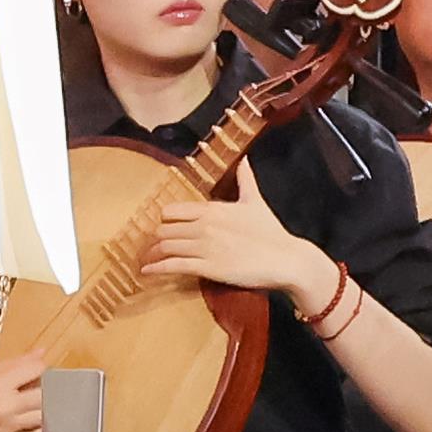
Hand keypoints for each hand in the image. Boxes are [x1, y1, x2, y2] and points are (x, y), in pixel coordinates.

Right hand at [0, 358, 51, 431]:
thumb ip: (18, 363)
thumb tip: (42, 352)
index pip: (36, 370)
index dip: (41, 368)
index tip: (39, 369)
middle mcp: (5, 407)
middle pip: (44, 395)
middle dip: (47, 389)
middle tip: (45, 387)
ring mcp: (6, 427)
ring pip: (43, 417)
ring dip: (45, 409)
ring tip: (39, 403)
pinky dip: (40, 429)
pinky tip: (36, 422)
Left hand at [138, 163, 333, 307]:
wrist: (286, 259)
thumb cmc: (271, 231)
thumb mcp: (256, 201)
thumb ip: (245, 180)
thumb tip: (244, 159)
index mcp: (213, 209)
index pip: (173, 211)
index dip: (164, 220)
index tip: (161, 227)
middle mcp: (204, 226)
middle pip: (164, 230)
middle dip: (155, 239)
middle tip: (149, 247)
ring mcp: (204, 247)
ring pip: (165, 247)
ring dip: (152, 254)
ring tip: (145, 260)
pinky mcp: (207, 268)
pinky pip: (173, 266)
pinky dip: (156, 268)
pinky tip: (147, 271)